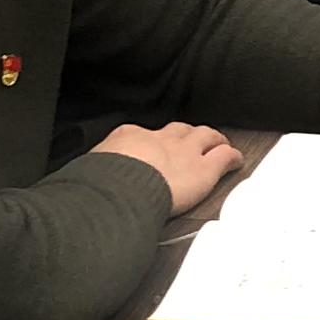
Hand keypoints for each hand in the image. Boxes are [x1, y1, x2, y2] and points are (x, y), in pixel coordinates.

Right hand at [95, 120, 241, 213]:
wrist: (120, 190)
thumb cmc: (99, 184)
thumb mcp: (90, 170)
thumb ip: (95, 172)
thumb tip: (83, 182)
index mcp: (128, 137)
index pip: (142, 135)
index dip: (151, 142)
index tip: (151, 149)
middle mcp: (159, 139)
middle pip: (179, 129)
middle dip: (186, 134)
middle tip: (192, 140)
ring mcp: (184, 151)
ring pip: (206, 136)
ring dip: (214, 139)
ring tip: (219, 143)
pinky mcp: (204, 169)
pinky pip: (224, 156)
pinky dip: (233, 157)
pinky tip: (237, 161)